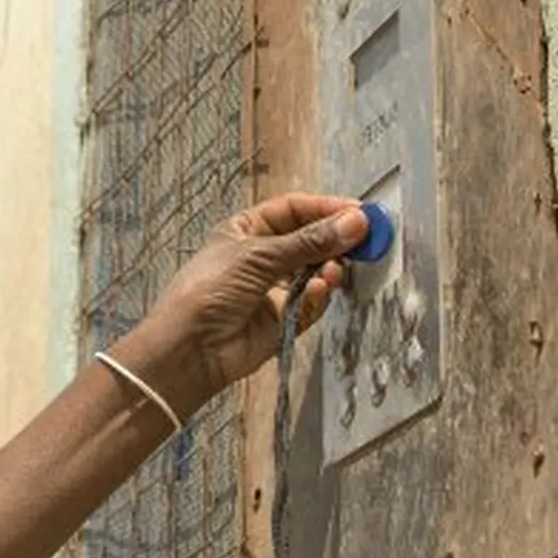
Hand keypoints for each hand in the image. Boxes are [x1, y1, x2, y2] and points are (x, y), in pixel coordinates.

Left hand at [113, 193, 368, 419]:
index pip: (294, 210)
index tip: (359, 212)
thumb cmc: (209, 290)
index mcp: (247, 230)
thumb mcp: (258, 255)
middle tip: (365, 239)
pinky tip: (318, 290)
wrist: (191, 348)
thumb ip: (310, 241)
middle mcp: (262, 256)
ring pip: (316, 272)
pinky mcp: (285, 318)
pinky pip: (312, 301)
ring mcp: (274, 288)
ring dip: (329, 269)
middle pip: (310, 240)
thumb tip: (356, 221)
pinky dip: (318, 295)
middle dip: (336, 240)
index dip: (326, 209)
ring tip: (335, 269)